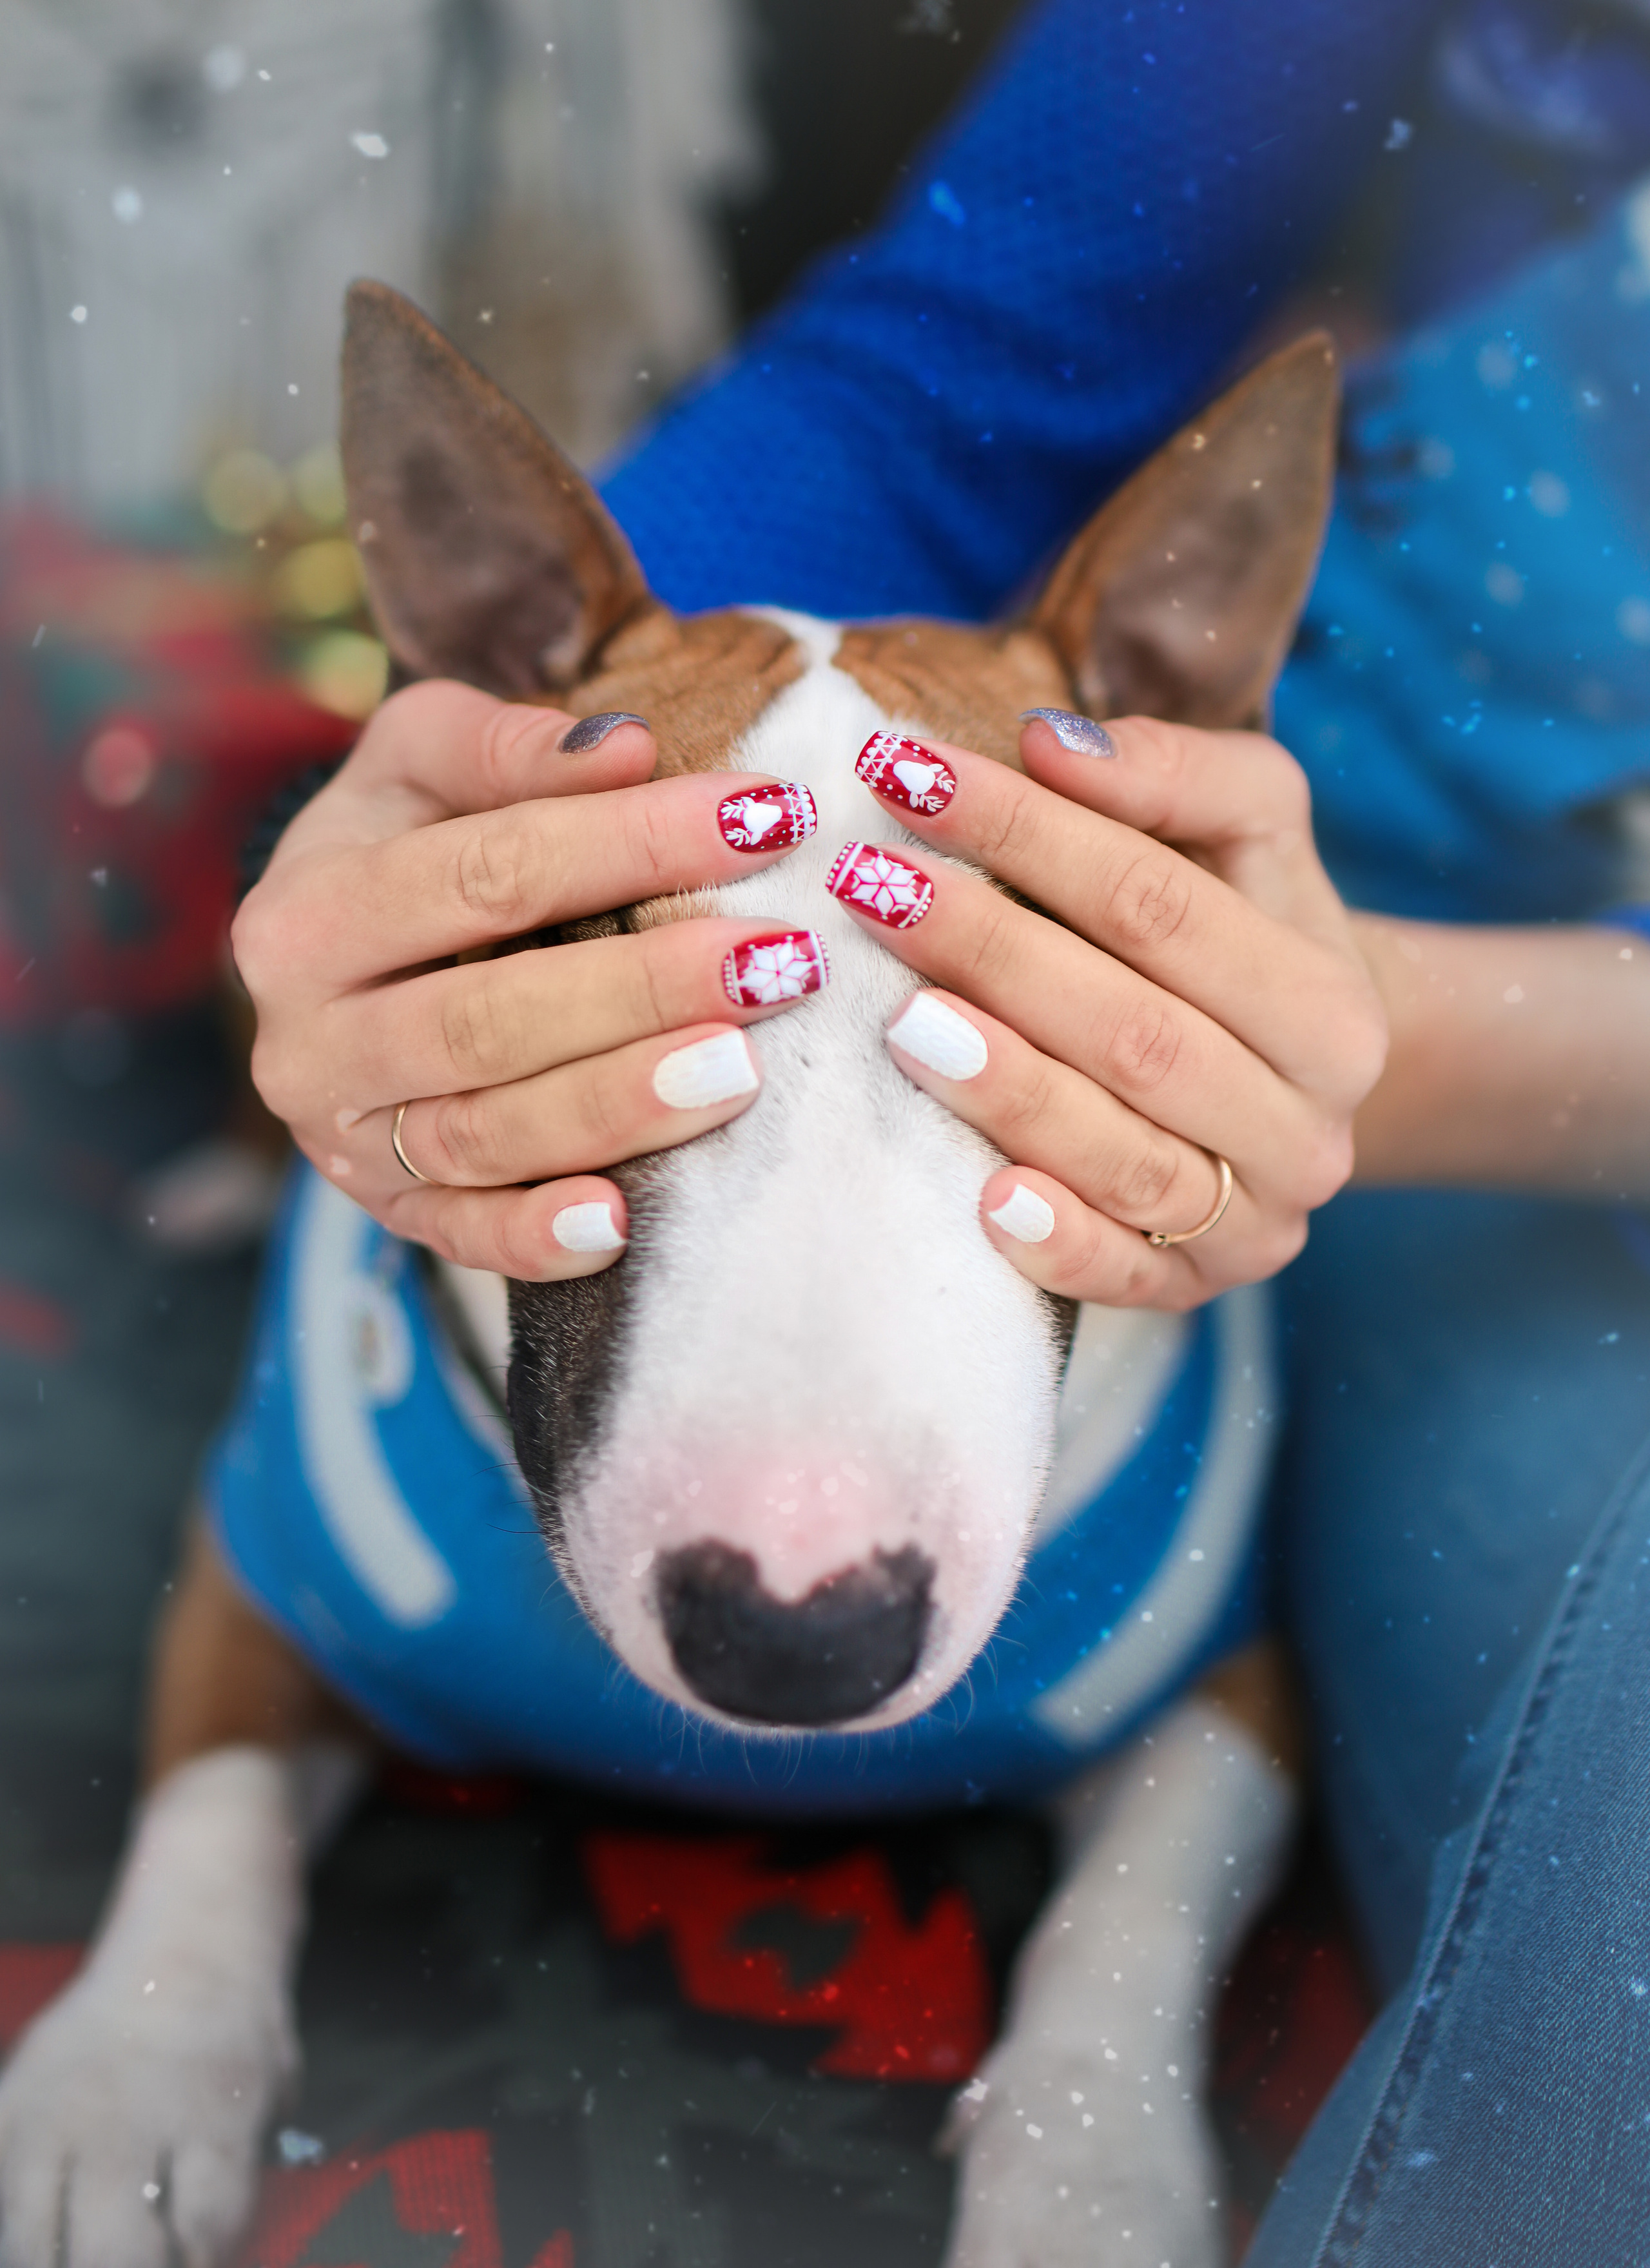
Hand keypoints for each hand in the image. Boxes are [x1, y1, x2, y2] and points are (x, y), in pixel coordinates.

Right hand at [231, 680, 822, 1277]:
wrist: (334, 959)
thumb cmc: (401, 840)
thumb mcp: (421, 761)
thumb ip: (508, 746)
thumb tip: (624, 747)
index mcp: (305, 916)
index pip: (486, 877)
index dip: (630, 844)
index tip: (763, 817)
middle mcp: (308, 1042)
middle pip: (488, 1020)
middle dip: (643, 991)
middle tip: (777, 960)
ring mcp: (347, 1142)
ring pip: (488, 1135)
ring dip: (621, 1107)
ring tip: (741, 1068)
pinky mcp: (392, 1216)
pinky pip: (466, 1240)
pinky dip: (539, 1240)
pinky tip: (622, 1223)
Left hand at [837, 713, 1386, 1306]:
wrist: (1288, 1080)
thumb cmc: (1243, 933)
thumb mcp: (1247, 831)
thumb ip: (1170, 774)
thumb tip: (1048, 744)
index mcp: (1330, 1011)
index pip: (1159, 909)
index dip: (1030, 835)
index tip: (907, 774)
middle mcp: (1309, 1130)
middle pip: (1135, 1033)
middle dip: (992, 952)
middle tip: (869, 886)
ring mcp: (1255, 1226)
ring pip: (1123, 1158)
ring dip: (1006, 1089)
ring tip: (898, 1020)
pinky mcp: (1193, 1294)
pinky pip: (1122, 1279)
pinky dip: (1055, 1244)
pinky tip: (982, 1197)